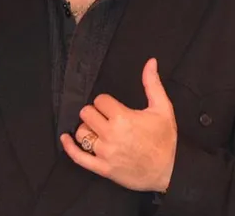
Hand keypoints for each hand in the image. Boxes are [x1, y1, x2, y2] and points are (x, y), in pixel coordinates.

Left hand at [60, 58, 176, 192]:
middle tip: (104, 117)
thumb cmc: (164, 141)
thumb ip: (153, 84)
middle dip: (94, 113)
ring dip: (87, 128)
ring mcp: (105, 153)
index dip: (105, 102)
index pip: (100, 100)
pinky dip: (69, 147)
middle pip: (87, 114)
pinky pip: (78, 157)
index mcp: (123, 118)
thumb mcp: (163, 109)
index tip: (112, 107)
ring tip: (97, 129)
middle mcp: (111, 134)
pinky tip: (66, 138)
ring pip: (81, 133)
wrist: (168, 172)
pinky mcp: (102, 168)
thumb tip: (150, 62)